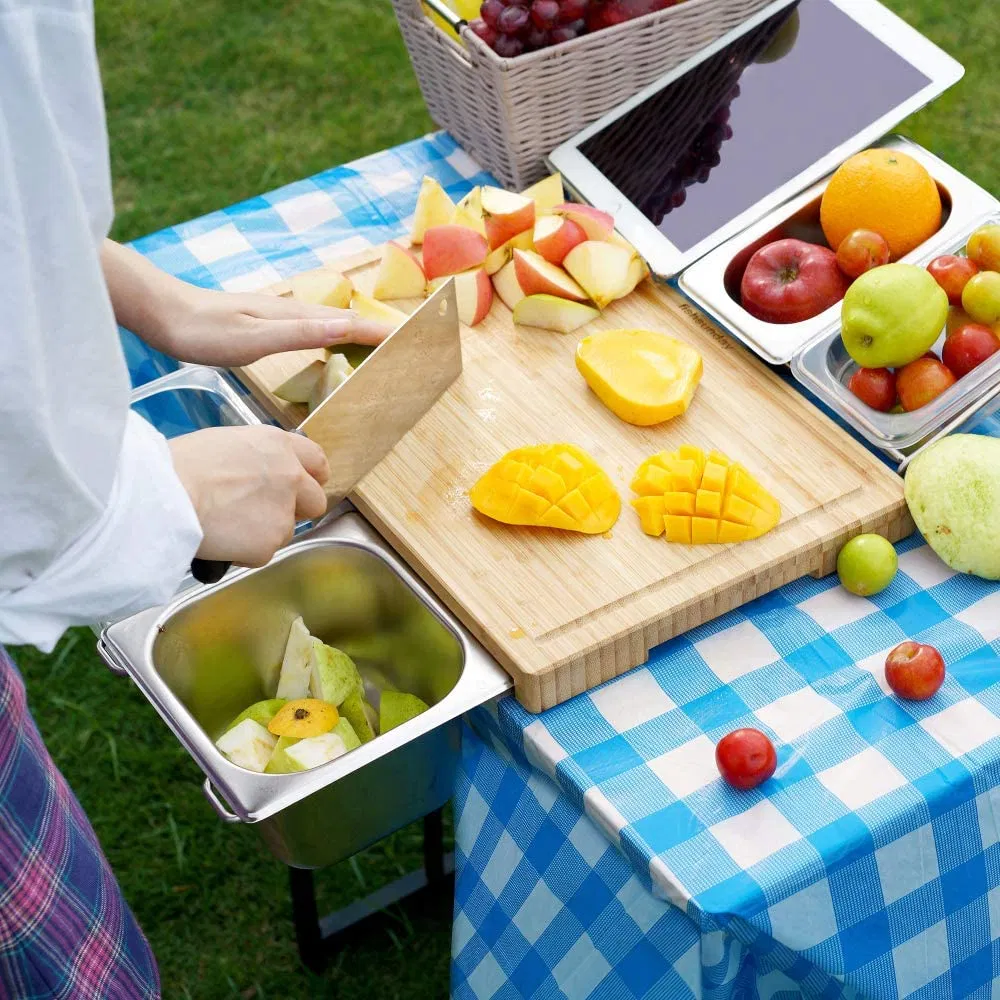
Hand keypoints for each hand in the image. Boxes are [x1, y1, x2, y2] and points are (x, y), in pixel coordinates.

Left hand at [102, 240, 390, 366]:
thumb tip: (345, 327)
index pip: (347, 323)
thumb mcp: (254, 338)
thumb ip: (300, 334)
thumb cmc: (205, 331)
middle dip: (374, 329)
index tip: (407, 339)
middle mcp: (290, 311)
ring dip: (354, 331)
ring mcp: (276, 314)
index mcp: (293, 316)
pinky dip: (329, 334)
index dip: (377, 332)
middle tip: (402, 342)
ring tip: (375, 341)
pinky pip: (309, 327)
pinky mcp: (262, 321)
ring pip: (327, 322)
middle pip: (343, 319)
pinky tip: (325, 342)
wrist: (163, 312)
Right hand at [169, 426, 328, 566]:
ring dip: (265, 532)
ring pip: (286, 531)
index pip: (317, 461)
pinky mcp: (269, 544)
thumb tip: (256, 473)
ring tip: (228, 525)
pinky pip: (262, 553)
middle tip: (264, 514)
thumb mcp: (226, 442)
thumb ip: (256, 458)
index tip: (302, 487)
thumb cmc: (180, 464)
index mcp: (279, 446)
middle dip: (296, 510)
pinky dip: (244, 552)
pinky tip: (220, 539)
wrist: (165, 494)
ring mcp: (283, 512)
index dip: (311, 477)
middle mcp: (291, 477)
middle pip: (315, 501)